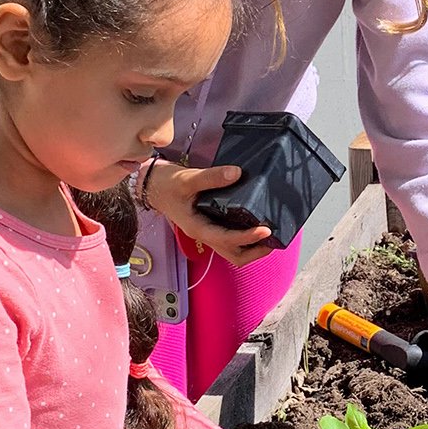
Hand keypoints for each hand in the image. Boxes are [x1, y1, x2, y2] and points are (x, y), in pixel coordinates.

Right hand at [144, 158, 274, 267]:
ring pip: (232, 250)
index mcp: (198, 228)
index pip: (227, 240)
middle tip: (274, 240)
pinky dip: (245, 237)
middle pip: (233, 254)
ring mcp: (208, 231)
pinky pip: (230, 237)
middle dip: (255, 251)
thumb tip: (237, 173)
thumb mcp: (187, 179)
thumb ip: (211, 177)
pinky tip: (255, 224)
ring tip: (269, 236)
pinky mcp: (210, 224)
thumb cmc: (167, 185)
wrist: (153, 186)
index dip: (248, 238)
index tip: (266, 230)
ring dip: (251, 248)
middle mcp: (205, 234)